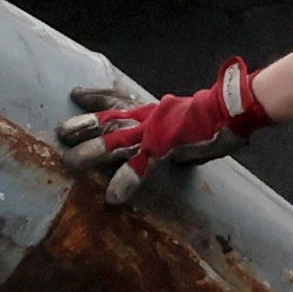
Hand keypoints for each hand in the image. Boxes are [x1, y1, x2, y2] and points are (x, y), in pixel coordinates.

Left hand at [65, 56, 269, 194]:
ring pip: (114, 141)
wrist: (232, 110)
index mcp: (153, 109)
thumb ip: (171, 136)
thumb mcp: (185, 124)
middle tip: (60, 131)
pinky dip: (125, 182)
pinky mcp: (164, 147)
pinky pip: (140, 167)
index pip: (118, 98)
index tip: (76, 94)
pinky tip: (113, 197)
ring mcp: (154, 131)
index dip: (96, 97)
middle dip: (83, 125)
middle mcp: (148, 116)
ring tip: (70, 161)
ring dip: (92, 152)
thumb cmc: (216, 117)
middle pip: (107, 119)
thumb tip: (174, 152)